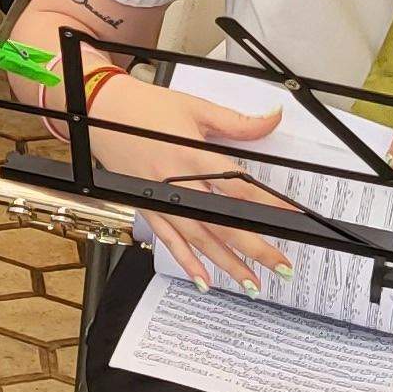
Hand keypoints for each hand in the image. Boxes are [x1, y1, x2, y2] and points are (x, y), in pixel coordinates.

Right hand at [79, 72, 297, 287]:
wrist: (100, 111)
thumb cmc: (145, 108)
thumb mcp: (196, 108)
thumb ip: (237, 122)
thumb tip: (273, 118)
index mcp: (193, 156)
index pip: (239, 187)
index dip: (268, 206)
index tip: (292, 220)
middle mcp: (177, 184)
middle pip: (223, 223)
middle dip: (255, 248)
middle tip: (281, 267)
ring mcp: (160, 199)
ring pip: (198, 239)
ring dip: (226, 264)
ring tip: (251, 283)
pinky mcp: (146, 206)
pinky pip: (169, 240)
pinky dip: (186, 262)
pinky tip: (203, 279)